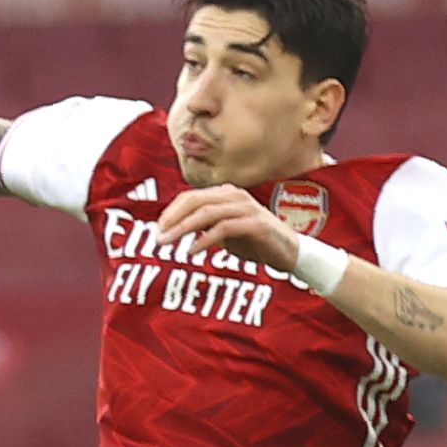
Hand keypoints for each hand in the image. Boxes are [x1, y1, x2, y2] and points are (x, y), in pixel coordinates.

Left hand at [152, 185, 299, 275]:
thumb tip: (176, 229)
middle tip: (158, 237)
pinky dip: (205, 239)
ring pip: (207, 213)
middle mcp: (235, 195)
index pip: (190, 197)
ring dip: (183, 229)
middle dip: (173, 219)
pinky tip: (192, 251)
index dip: (171, 212)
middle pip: (195, 201)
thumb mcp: (224, 232)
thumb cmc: (255, 242)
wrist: (289, 252)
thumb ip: (203, 226)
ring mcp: (246, 208)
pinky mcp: (255, 223)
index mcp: (225, 194)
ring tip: (168, 243)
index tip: (157, 229)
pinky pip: (224, 228)